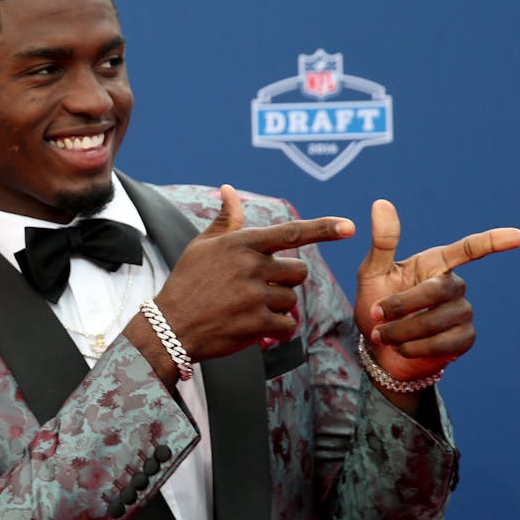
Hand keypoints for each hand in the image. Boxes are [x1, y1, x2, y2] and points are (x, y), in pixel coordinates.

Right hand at [152, 185, 353, 361]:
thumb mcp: (201, 246)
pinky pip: (287, 325)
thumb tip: (229, 189)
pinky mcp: (257, 323)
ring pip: (292, 300)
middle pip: (298, 271)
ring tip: (249, 309)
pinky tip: (256, 328)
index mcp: (240, 243)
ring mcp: (255, 295)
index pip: (290, 232)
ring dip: (278, 307)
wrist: (170, 326)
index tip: (349, 226)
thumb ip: (225, 220)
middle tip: (261, 289)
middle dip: (286, 281)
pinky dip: (276, 330)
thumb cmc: (187, 282)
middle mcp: (251, 266)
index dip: (323, 228)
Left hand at [355, 199, 519, 381]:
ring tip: (382, 335)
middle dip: (401, 305)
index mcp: (436, 263)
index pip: (469, 249)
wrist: (378, 349)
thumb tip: (381, 202)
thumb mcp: (372, 272)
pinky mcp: (464, 338)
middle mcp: (455, 285)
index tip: (519, 236)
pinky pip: (443, 344)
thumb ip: (382, 242)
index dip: (493, 242)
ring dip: (401, 331)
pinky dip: (414, 348)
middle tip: (376, 315)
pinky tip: (402, 348)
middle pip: (437, 290)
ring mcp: (463, 312)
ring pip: (437, 321)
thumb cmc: (375, 304)